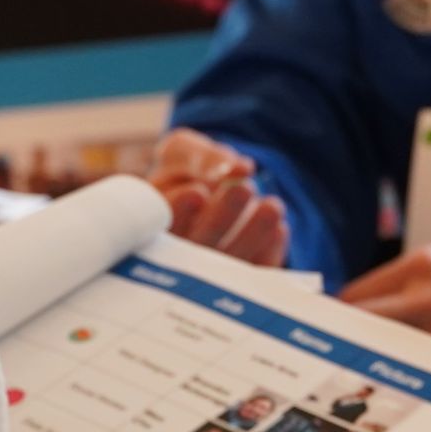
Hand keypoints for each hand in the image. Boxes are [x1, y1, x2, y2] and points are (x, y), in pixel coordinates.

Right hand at [149, 130, 288, 266]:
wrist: (213, 191)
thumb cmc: (187, 170)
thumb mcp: (184, 150)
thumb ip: (202, 156)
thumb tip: (237, 169)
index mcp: (151, 222)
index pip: (159, 222)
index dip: (177, 210)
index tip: (197, 192)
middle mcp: (175, 255)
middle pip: (195, 245)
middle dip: (220, 217)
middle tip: (243, 188)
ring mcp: (208, 276)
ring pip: (228, 263)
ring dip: (252, 235)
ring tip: (272, 207)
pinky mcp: (239, 281)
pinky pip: (253, 274)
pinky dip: (268, 253)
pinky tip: (278, 230)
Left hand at [339, 243, 430, 368]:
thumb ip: (403, 284)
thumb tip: (357, 311)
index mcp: (424, 264)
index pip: (355, 296)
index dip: (338, 317)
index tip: (329, 330)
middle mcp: (430, 295)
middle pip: (362, 325)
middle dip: (347, 341)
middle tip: (336, 355)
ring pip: (387, 353)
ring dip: (376, 361)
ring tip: (369, 369)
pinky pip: (419, 373)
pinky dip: (409, 377)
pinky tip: (407, 380)